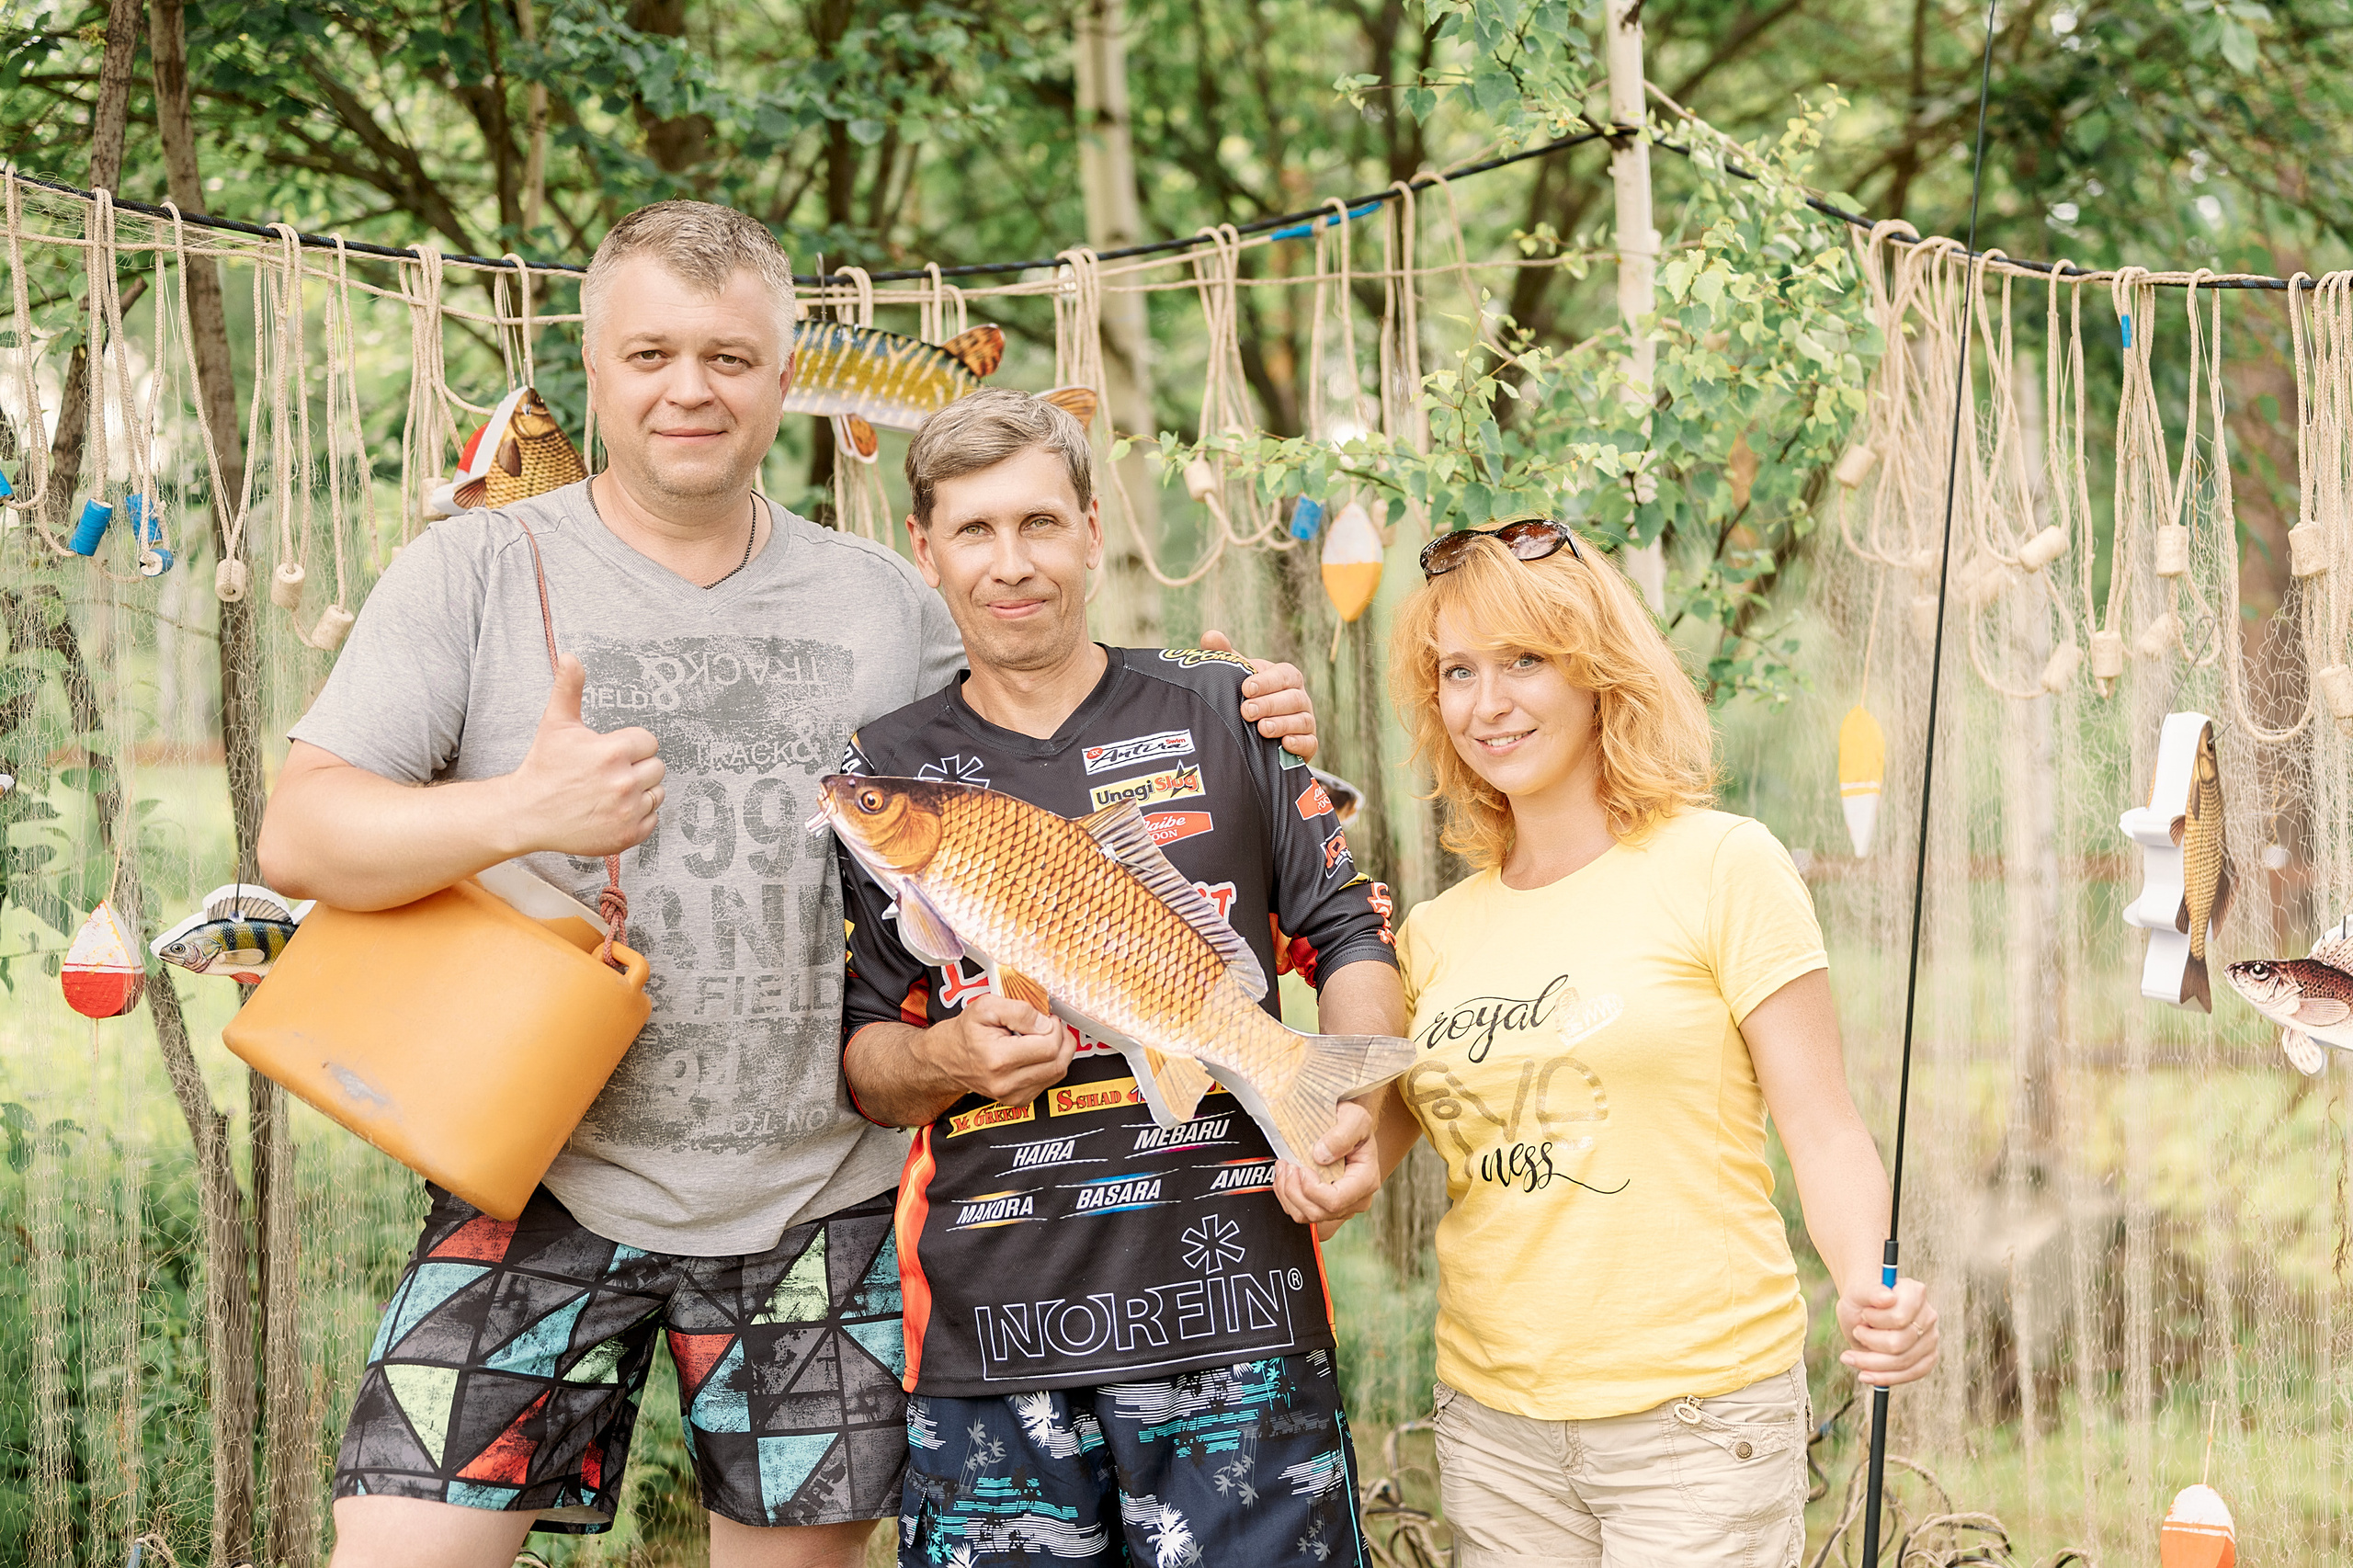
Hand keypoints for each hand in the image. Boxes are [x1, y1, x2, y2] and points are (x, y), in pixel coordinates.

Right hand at [504, 654, 663, 856]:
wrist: (527, 813)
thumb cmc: (543, 769)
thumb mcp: (556, 724)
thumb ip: (568, 688)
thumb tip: (571, 657)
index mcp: (612, 752)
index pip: (648, 742)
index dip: (630, 745)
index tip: (610, 753)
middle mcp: (623, 783)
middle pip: (657, 767)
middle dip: (636, 767)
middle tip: (608, 773)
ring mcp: (627, 812)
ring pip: (657, 793)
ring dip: (640, 791)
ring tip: (609, 791)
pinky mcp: (627, 835)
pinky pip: (653, 819)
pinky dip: (638, 816)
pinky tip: (613, 810)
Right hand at [917, 993, 1072, 1105]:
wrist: (946, 1058)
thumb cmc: (965, 1032)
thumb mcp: (986, 1007)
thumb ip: (1019, 1010)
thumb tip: (1045, 1023)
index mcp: (998, 1059)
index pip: (1049, 1047)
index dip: (1054, 1027)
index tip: (1046, 1018)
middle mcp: (1006, 1083)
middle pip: (1058, 1063)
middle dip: (1061, 1039)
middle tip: (1049, 1025)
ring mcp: (1013, 1095)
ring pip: (1058, 1073)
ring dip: (1058, 1052)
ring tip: (1043, 1037)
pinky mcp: (1018, 1100)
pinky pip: (1049, 1082)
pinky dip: (1050, 1064)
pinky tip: (1036, 1053)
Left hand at [1202, 629, 1317, 761]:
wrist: (1256, 730)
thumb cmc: (1249, 695)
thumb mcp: (1238, 674)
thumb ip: (1224, 655)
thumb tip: (1210, 637)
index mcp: (1286, 677)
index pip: (1283, 675)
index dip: (1267, 682)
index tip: (1246, 688)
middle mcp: (1300, 697)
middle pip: (1293, 698)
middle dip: (1270, 704)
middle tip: (1247, 711)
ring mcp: (1306, 721)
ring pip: (1302, 720)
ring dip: (1282, 724)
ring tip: (1262, 729)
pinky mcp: (1308, 744)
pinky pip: (1311, 743)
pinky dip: (1300, 744)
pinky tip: (1286, 743)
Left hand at [1271, 1099, 1380, 1237]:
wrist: (1346, 1126)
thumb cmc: (1352, 1122)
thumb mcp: (1354, 1118)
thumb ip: (1341, 1134)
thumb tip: (1321, 1156)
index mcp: (1366, 1181)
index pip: (1335, 1201)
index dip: (1311, 1189)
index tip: (1301, 1167)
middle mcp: (1356, 1200)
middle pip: (1318, 1213)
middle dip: (1294, 1191)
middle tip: (1288, 1165)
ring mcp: (1341, 1206)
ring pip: (1306, 1216)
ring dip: (1287, 1194)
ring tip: (1284, 1168)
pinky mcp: (1325, 1207)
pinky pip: (1301, 1213)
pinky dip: (1286, 1197)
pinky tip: (1286, 1177)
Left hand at [1836, 1273, 1938, 1386]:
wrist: (1863, 1309)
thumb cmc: (1861, 1299)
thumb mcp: (1857, 1291)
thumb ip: (1871, 1291)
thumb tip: (1888, 1298)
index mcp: (1914, 1293)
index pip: (1898, 1318)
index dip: (1875, 1320)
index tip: (1864, 1314)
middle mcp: (1928, 1315)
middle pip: (1898, 1344)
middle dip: (1869, 1342)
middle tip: (1856, 1331)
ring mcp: (1931, 1338)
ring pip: (1902, 1362)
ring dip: (1870, 1362)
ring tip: (1850, 1356)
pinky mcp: (1928, 1358)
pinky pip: (1910, 1375)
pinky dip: (1884, 1377)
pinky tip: (1865, 1374)